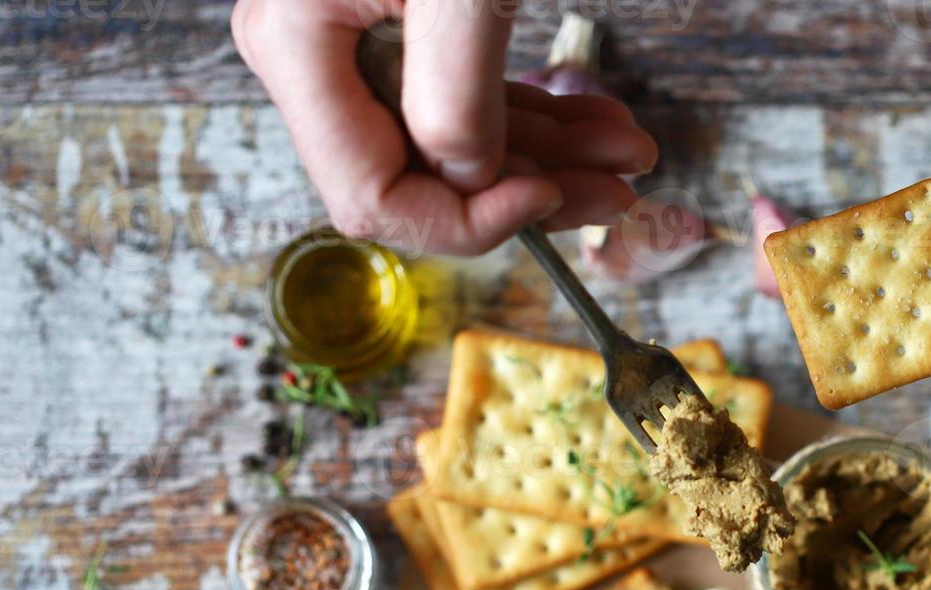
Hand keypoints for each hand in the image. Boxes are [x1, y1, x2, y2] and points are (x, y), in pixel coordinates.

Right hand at [232, 0, 656, 255]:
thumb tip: (469, 184)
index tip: (550, 197)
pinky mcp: (407, 27)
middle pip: (423, 178)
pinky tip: (602, 123)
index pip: (371, 197)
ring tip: (633, 151)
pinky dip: (538, 117)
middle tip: (623, 186)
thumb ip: (454, 95)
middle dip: (532, 190)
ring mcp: (359, 40)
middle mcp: (315, 54)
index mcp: (298, 45)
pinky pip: (467, 97)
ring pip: (457, 145)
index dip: (465, 221)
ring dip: (554, 159)